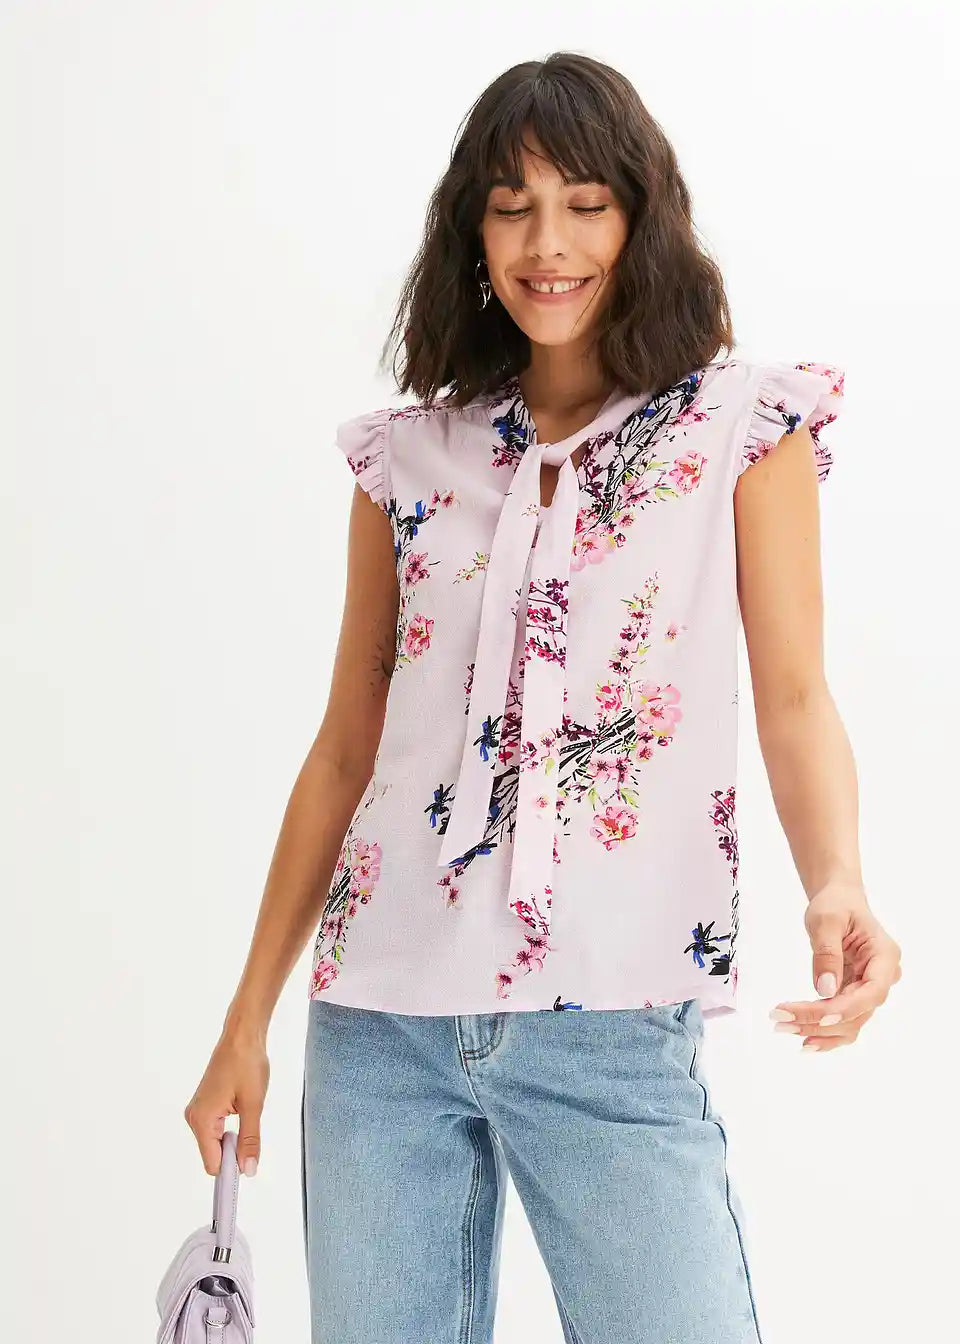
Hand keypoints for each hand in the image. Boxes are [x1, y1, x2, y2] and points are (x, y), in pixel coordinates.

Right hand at [184, 1026, 269, 1175]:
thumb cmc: (247, 1063)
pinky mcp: (204, 1105)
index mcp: (202, 1119)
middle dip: (234, 1152)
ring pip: (215, 1143)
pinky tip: (240, 1109)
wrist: (242, 1036)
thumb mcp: (254, 1105)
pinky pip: (215, 1130)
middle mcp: (194, 1117)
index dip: (231, 1169)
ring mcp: (197, 1111)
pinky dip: (229, 1129)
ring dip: (233, 1138)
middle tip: (252, 1128)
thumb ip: (250, 1140)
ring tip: (246, 1112)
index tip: (249, 1166)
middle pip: (213, 1155)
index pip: (212, 1164)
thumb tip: (249, 1170)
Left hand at [769, 881, 901, 1051]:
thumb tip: (825, 990)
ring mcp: (869, 989)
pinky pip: (842, 1020)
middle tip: (780, 1019)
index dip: (847, 1009)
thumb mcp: (827, 919)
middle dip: (820, 1021)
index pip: (872, 992)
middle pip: (857, 1011)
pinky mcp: (853, 995)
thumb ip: (827, 953)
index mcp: (885, 956)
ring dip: (817, 1030)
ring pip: (850, 1022)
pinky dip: (823, 1031)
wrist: (839, 901)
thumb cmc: (836, 904)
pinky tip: (803, 1038)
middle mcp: (883, 978)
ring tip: (782, 1027)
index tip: (818, 1016)